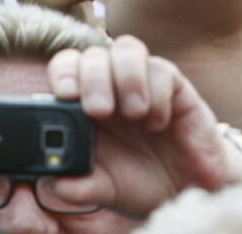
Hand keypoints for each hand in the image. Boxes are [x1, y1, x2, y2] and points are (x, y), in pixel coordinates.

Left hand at [40, 37, 230, 216]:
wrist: (186, 192)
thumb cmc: (140, 182)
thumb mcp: (106, 190)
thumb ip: (80, 187)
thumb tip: (55, 184)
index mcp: (85, 106)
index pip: (65, 68)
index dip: (62, 74)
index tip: (64, 95)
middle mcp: (111, 87)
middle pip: (92, 56)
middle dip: (92, 78)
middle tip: (99, 110)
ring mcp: (141, 84)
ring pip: (126, 49)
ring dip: (125, 77)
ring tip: (134, 113)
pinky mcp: (174, 88)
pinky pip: (161, 69)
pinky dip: (157, 93)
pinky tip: (158, 122)